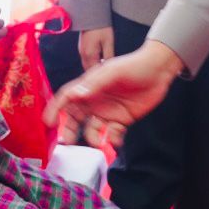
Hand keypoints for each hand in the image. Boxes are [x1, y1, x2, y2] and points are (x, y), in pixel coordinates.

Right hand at [44, 41, 183, 146]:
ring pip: (92, 129)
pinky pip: (112, 134)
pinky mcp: (122, 120)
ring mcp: (108, 111)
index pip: (66, 98)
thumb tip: (76, 94)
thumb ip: (94, 84)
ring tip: (100, 142)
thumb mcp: (112, 72)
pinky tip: (116, 139)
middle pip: (75, 118)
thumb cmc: (133, 65)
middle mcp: (94, 100)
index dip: (56, 109)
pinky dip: (112, 139)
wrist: (159, 70)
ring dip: (93, 138)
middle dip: (70, 130)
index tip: (48, 122)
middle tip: (68, 142)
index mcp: (88, 86)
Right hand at [78, 27, 114, 70]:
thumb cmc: (101, 28)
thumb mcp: (108, 42)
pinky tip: (99, 59)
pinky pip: (85, 59)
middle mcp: (83, 54)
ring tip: (104, 65)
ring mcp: (81, 51)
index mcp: (90, 54)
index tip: (110, 72)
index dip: (102, 73)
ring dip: (94, 67)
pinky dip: (91, 62)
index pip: (95, 70)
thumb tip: (111, 65)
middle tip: (107, 71)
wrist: (90, 15)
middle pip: (89, 69)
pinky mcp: (81, 47)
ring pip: (86, 65)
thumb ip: (109, 55)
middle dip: (97, 72)